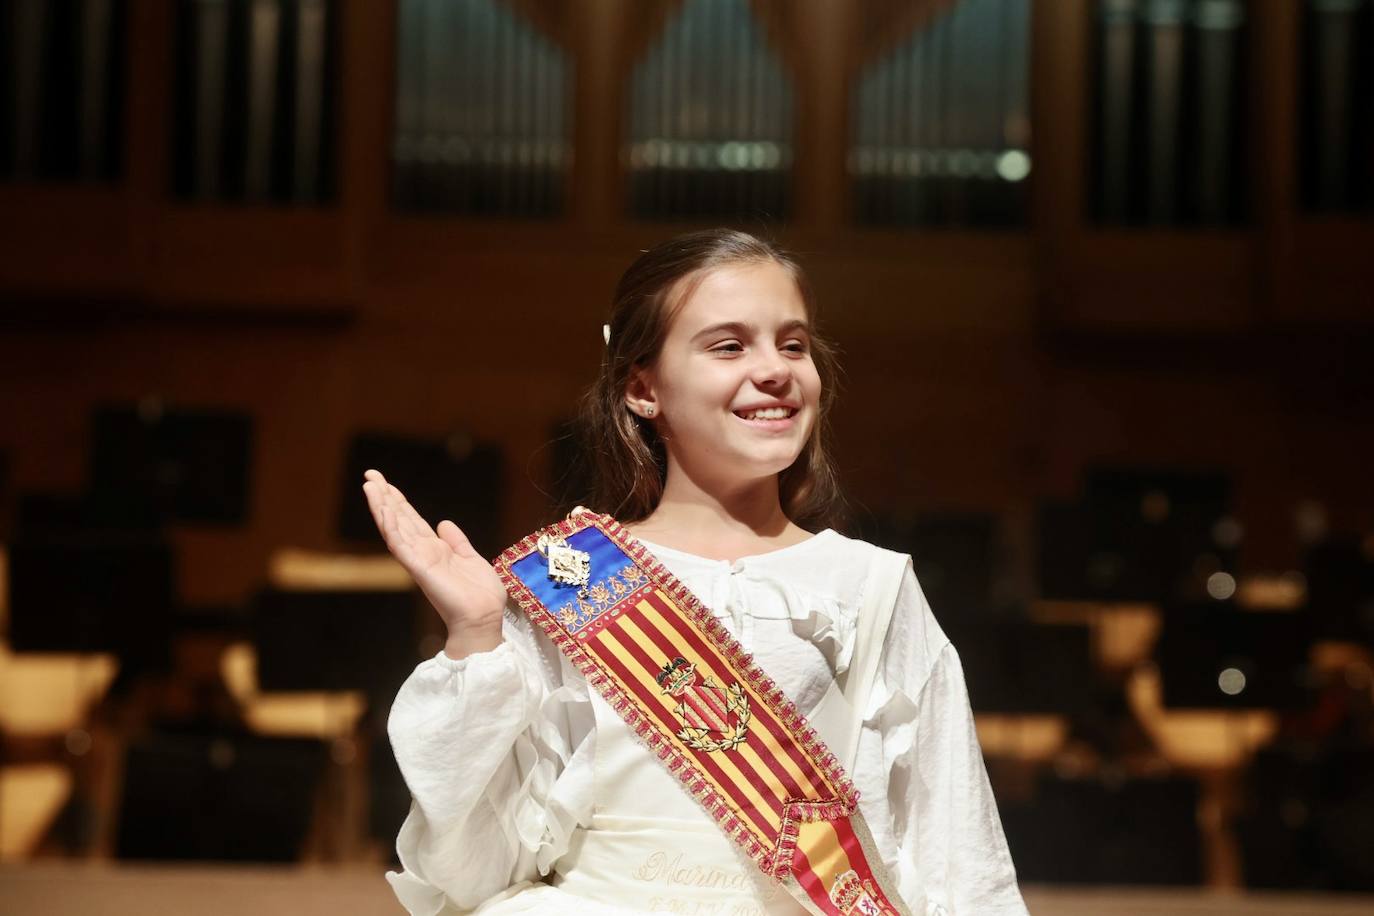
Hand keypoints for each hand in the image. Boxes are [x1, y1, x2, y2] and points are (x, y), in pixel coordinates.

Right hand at [361, 469, 506, 656]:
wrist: (483, 617)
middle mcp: (422, 553)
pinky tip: (384, 510)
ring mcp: (418, 560)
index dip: (398, 501)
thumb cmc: (480, 595)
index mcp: (434, 550)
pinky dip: (391, 527)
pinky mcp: (419, 569)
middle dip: (385, 497)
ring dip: (381, 507)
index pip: (411, 520)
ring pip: (394, 528)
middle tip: (370, 474)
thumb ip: (456, 542)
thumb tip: (443, 523)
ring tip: (370, 485)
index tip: (385, 483)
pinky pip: (401, 545)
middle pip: (399, 519)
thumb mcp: (471, 559)